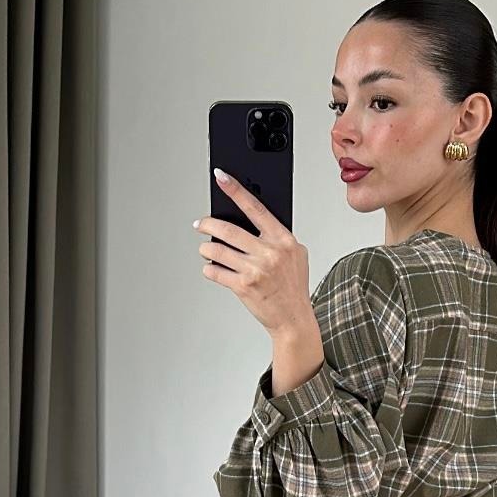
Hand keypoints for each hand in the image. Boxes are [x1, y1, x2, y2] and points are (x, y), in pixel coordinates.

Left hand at [194, 170, 313, 337]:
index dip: (236, 190)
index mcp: (283, 240)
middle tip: (200, 224)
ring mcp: (256, 270)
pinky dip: (209, 268)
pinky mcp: (243, 286)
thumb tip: (252, 220)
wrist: (293, 318)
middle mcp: (269, 253)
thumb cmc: (293, 287)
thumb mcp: (296, 255)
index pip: (255, 207)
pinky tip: (212, 268)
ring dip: (206, 249)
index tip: (221, 177)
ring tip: (205, 249)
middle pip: (229, 229)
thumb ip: (277, 237)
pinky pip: (216, 272)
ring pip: (217, 250)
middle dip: (207, 224)